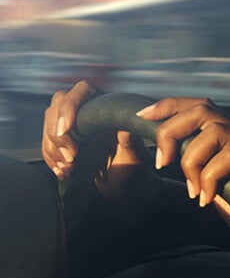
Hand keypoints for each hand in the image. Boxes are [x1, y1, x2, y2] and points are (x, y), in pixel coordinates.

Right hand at [42, 81, 148, 199]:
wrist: (126, 187)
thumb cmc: (134, 169)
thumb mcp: (134, 156)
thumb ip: (130, 141)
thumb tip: (125, 126)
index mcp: (107, 107)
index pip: (83, 90)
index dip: (70, 105)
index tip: (66, 129)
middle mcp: (89, 112)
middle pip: (58, 106)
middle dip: (58, 134)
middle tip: (71, 157)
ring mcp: (75, 126)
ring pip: (49, 126)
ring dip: (53, 149)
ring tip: (69, 168)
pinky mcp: (65, 142)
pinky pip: (47, 144)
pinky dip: (50, 159)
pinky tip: (62, 171)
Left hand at [136, 97, 229, 211]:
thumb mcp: (215, 190)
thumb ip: (198, 171)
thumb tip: (165, 157)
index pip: (201, 107)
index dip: (171, 106)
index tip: (143, 116)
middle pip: (204, 109)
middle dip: (172, 130)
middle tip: (162, 162)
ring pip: (215, 131)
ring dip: (192, 160)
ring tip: (192, 190)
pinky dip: (211, 176)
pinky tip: (208, 198)